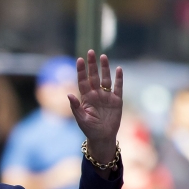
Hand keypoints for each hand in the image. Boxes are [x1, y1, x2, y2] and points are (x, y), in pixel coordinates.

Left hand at [68, 50, 122, 164]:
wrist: (102, 137)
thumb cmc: (89, 129)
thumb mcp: (81, 119)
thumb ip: (75, 107)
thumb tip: (69, 94)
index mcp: (86, 98)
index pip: (82, 81)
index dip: (81, 71)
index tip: (79, 59)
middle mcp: (96, 94)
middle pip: (94, 76)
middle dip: (92, 64)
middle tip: (91, 51)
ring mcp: (107, 96)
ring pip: (106, 79)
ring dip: (105, 68)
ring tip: (103, 56)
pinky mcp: (117, 100)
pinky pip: (118, 87)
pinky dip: (119, 79)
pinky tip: (118, 69)